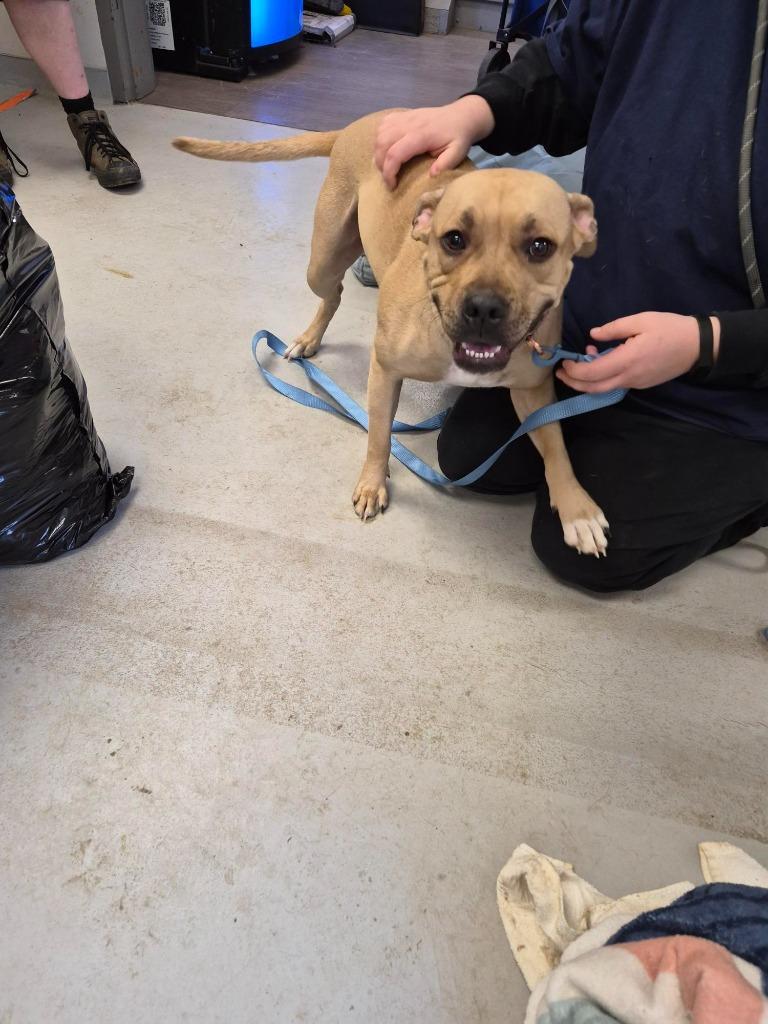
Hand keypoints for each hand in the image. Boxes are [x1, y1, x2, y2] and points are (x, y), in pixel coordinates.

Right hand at [374, 96, 494, 189]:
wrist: (461, 116)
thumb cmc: (458, 137)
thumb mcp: (458, 152)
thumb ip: (446, 164)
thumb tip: (431, 176)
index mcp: (422, 135)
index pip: (396, 153)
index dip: (389, 172)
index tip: (392, 186)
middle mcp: (409, 124)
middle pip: (382, 143)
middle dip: (381, 164)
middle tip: (389, 178)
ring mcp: (404, 117)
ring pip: (380, 134)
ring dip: (378, 152)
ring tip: (386, 166)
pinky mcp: (402, 115)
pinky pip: (383, 125)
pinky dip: (380, 139)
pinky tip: (387, 149)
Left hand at [556, 312, 718, 392]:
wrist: (698, 346)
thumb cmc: (671, 329)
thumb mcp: (642, 320)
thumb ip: (614, 328)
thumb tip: (593, 334)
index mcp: (627, 360)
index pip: (592, 374)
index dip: (574, 370)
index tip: (565, 360)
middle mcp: (629, 377)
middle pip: (593, 388)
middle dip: (573, 382)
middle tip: (561, 371)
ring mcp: (635, 384)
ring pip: (603, 389)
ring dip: (588, 380)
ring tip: (581, 362)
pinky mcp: (641, 384)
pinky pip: (616, 384)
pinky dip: (603, 377)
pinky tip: (603, 361)